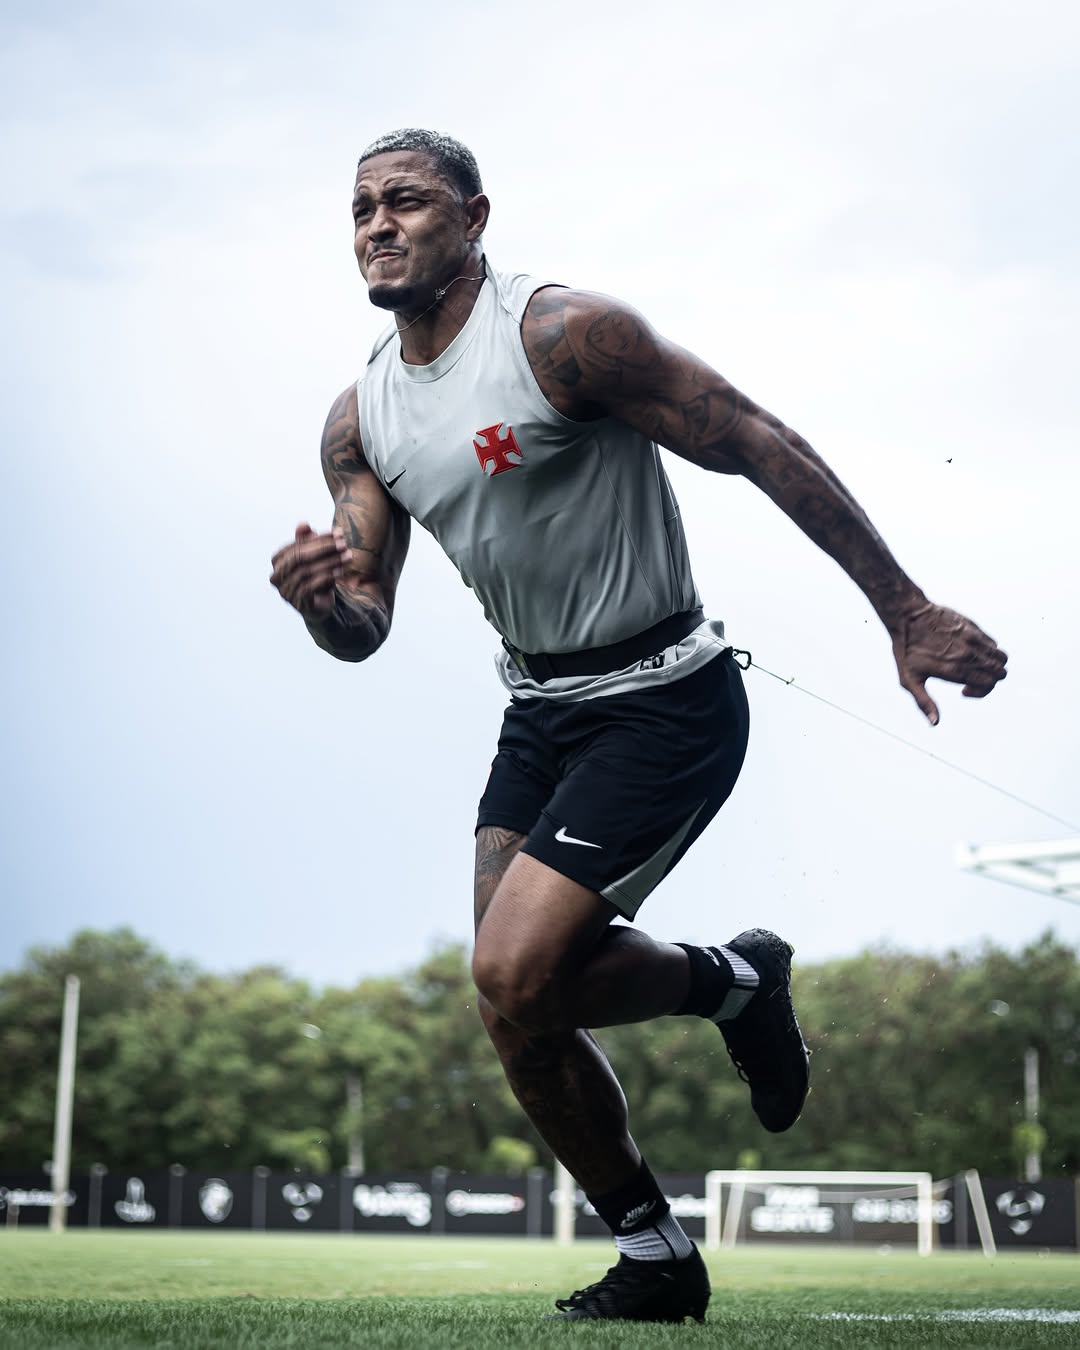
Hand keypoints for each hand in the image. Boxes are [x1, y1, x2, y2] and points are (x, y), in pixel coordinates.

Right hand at [270, 523, 349, 619]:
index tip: (338, 533)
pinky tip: (341, 572)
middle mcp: (276, 577)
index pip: (297, 546)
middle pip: (299, 557)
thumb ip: (308, 540)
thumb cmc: (316, 576)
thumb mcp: (314, 557)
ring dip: (330, 562)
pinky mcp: (298, 603)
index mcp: (278, 561)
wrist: (321, 605)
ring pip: (306, 571)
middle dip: (323, 548)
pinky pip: (310, 587)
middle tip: (344, 544)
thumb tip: (303, 524)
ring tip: (347, 556)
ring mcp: (285, 591)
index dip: (318, 539)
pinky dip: (327, 577)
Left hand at [890, 602, 1007, 725]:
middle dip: (991, 681)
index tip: (964, 690)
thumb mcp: (909, 679)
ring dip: (994, 666)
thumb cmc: (906, 650)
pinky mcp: (973, 627)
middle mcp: (968, 654)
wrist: (908, 616)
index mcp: (955, 670)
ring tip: (975, 667)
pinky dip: (989, 652)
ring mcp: (973, 639)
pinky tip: (971, 653)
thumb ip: (923, 702)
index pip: (988, 684)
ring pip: (1001, 657)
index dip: (980, 692)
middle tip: (971, 679)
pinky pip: (993, 643)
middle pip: (1000, 672)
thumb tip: (935, 723)